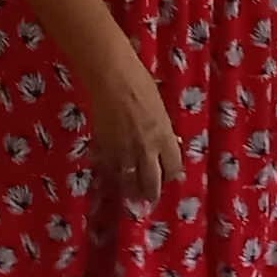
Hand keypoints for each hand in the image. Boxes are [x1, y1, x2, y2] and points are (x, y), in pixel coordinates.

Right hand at [80, 53, 185, 209]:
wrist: (110, 77)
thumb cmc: (139, 82)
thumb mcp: (159, 107)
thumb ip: (162, 128)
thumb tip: (166, 140)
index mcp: (164, 137)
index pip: (173, 168)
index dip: (170, 175)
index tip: (167, 176)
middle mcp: (146, 149)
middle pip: (151, 182)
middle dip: (151, 193)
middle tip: (149, 199)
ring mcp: (123, 150)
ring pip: (128, 181)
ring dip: (130, 190)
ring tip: (130, 196)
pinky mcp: (104, 147)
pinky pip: (108, 169)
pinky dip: (110, 175)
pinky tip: (110, 178)